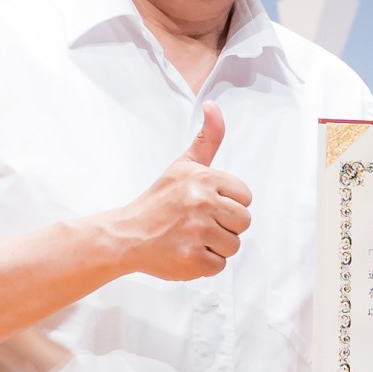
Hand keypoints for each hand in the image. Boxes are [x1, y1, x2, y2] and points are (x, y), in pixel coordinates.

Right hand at [103, 105, 251, 281]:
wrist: (126, 234)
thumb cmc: (158, 202)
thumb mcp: (183, 165)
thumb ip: (207, 139)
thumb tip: (212, 105)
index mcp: (204, 179)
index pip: (245, 198)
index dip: (228, 204)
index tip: (205, 205)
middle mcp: (202, 203)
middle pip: (243, 222)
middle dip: (224, 227)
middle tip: (197, 224)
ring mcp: (197, 233)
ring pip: (233, 246)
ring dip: (215, 247)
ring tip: (191, 237)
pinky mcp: (192, 260)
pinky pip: (218, 266)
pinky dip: (204, 264)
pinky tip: (185, 252)